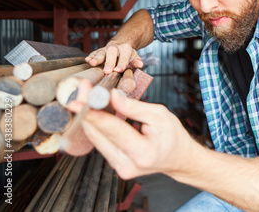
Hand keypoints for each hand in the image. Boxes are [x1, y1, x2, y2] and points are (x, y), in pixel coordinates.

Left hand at [68, 80, 195, 179]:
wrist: (177, 158)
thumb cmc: (172, 135)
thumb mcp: (159, 115)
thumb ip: (134, 107)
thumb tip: (111, 95)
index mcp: (144, 153)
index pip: (114, 131)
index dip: (96, 114)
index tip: (80, 101)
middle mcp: (127, 165)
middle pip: (99, 135)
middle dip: (87, 111)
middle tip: (80, 91)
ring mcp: (119, 167)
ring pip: (96, 139)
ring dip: (88, 117)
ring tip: (84, 97)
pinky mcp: (114, 164)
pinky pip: (100, 142)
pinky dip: (96, 126)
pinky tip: (93, 111)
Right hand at [85, 41, 143, 73]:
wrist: (120, 45)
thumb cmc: (128, 55)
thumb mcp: (135, 57)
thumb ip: (137, 62)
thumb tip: (140, 64)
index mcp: (126, 49)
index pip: (124, 57)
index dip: (121, 64)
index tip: (119, 70)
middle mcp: (115, 48)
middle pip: (111, 53)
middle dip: (109, 62)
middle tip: (107, 71)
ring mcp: (106, 49)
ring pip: (101, 52)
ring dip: (97, 58)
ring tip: (92, 63)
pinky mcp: (99, 51)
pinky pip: (94, 53)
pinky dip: (90, 56)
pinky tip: (87, 60)